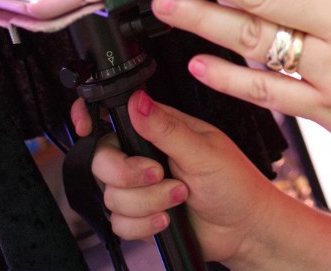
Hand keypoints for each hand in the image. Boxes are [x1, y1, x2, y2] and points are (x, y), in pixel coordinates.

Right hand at [70, 91, 276, 263]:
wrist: (243, 230)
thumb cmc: (235, 184)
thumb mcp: (204, 151)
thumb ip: (167, 128)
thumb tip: (138, 101)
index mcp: (160, 128)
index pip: (115, 117)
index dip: (91, 120)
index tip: (87, 128)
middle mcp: (145, 156)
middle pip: (104, 160)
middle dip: (129, 173)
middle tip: (159, 174)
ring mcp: (141, 188)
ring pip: (111, 195)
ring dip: (147, 202)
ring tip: (179, 197)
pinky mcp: (140, 216)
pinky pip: (119, 223)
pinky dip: (144, 225)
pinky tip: (168, 219)